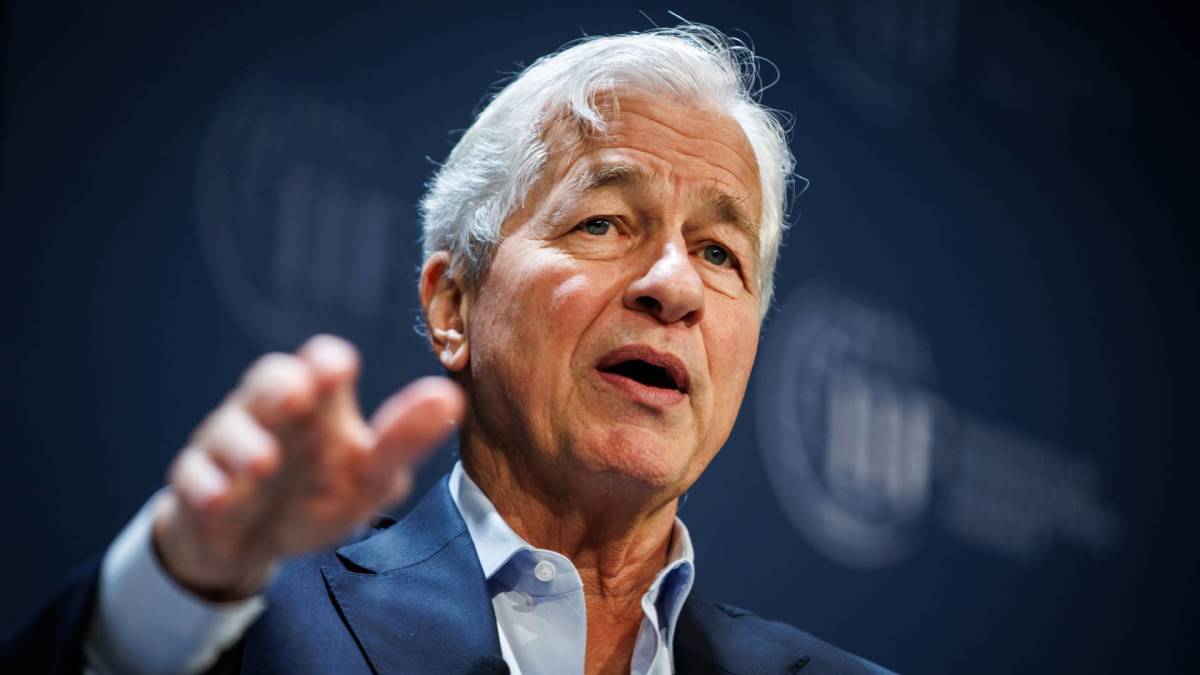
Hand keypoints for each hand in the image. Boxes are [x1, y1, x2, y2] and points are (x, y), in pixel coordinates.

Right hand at [152, 334, 463, 600]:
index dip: (327, 363)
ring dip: (244, 442)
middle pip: (269, 381)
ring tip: (264, 463)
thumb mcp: (370, 476)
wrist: (254, 541)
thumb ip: (404, 440)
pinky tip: (221, 497)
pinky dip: (206, 485)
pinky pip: (193, 476)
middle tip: (298, 394)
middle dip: (280, 385)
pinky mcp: (198, 482)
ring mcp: (231, 444)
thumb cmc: (318, 493)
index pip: (322, 366)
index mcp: (321, 403)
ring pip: (228, 427)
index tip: (339, 368)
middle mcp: (273, 412)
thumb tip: (450, 398)